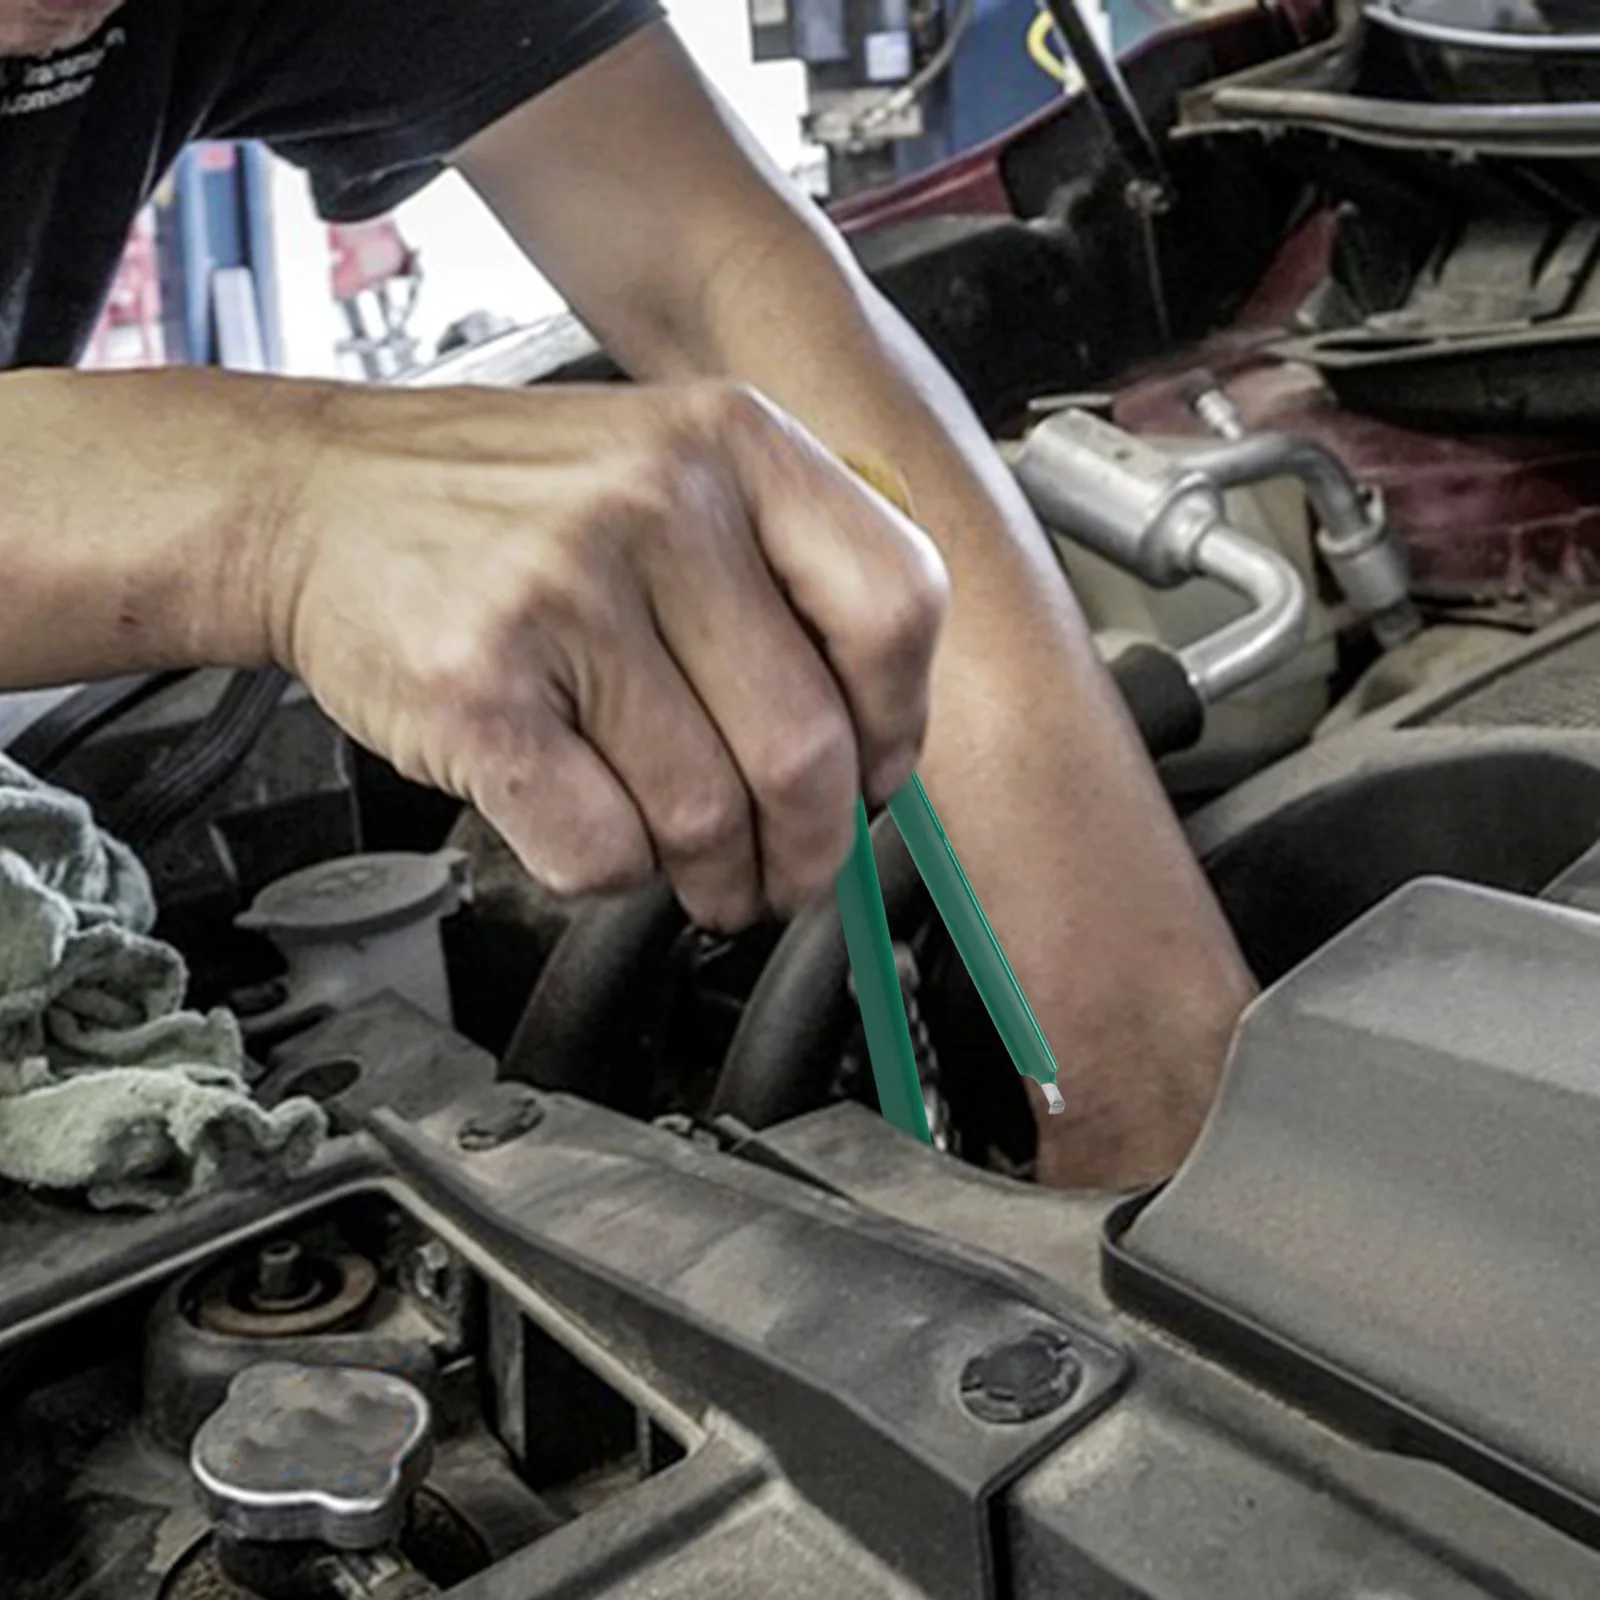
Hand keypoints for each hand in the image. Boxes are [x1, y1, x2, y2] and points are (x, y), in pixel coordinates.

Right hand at [266, 379, 948, 928]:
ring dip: (712, 877)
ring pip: (704, 816)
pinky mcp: (478, 690)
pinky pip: (602, 849)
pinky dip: (614, 876)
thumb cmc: (507, 509)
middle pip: (805, 747)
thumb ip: (783, 572)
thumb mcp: (669, 471)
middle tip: (786, 873)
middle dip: (808, 851)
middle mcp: (655, 504)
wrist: (314, 500)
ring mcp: (561, 594)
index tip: (871, 777)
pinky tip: (600, 837)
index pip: (896, 607)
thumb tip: (874, 746)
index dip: (897, 726)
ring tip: (697, 870)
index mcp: (730, 443)